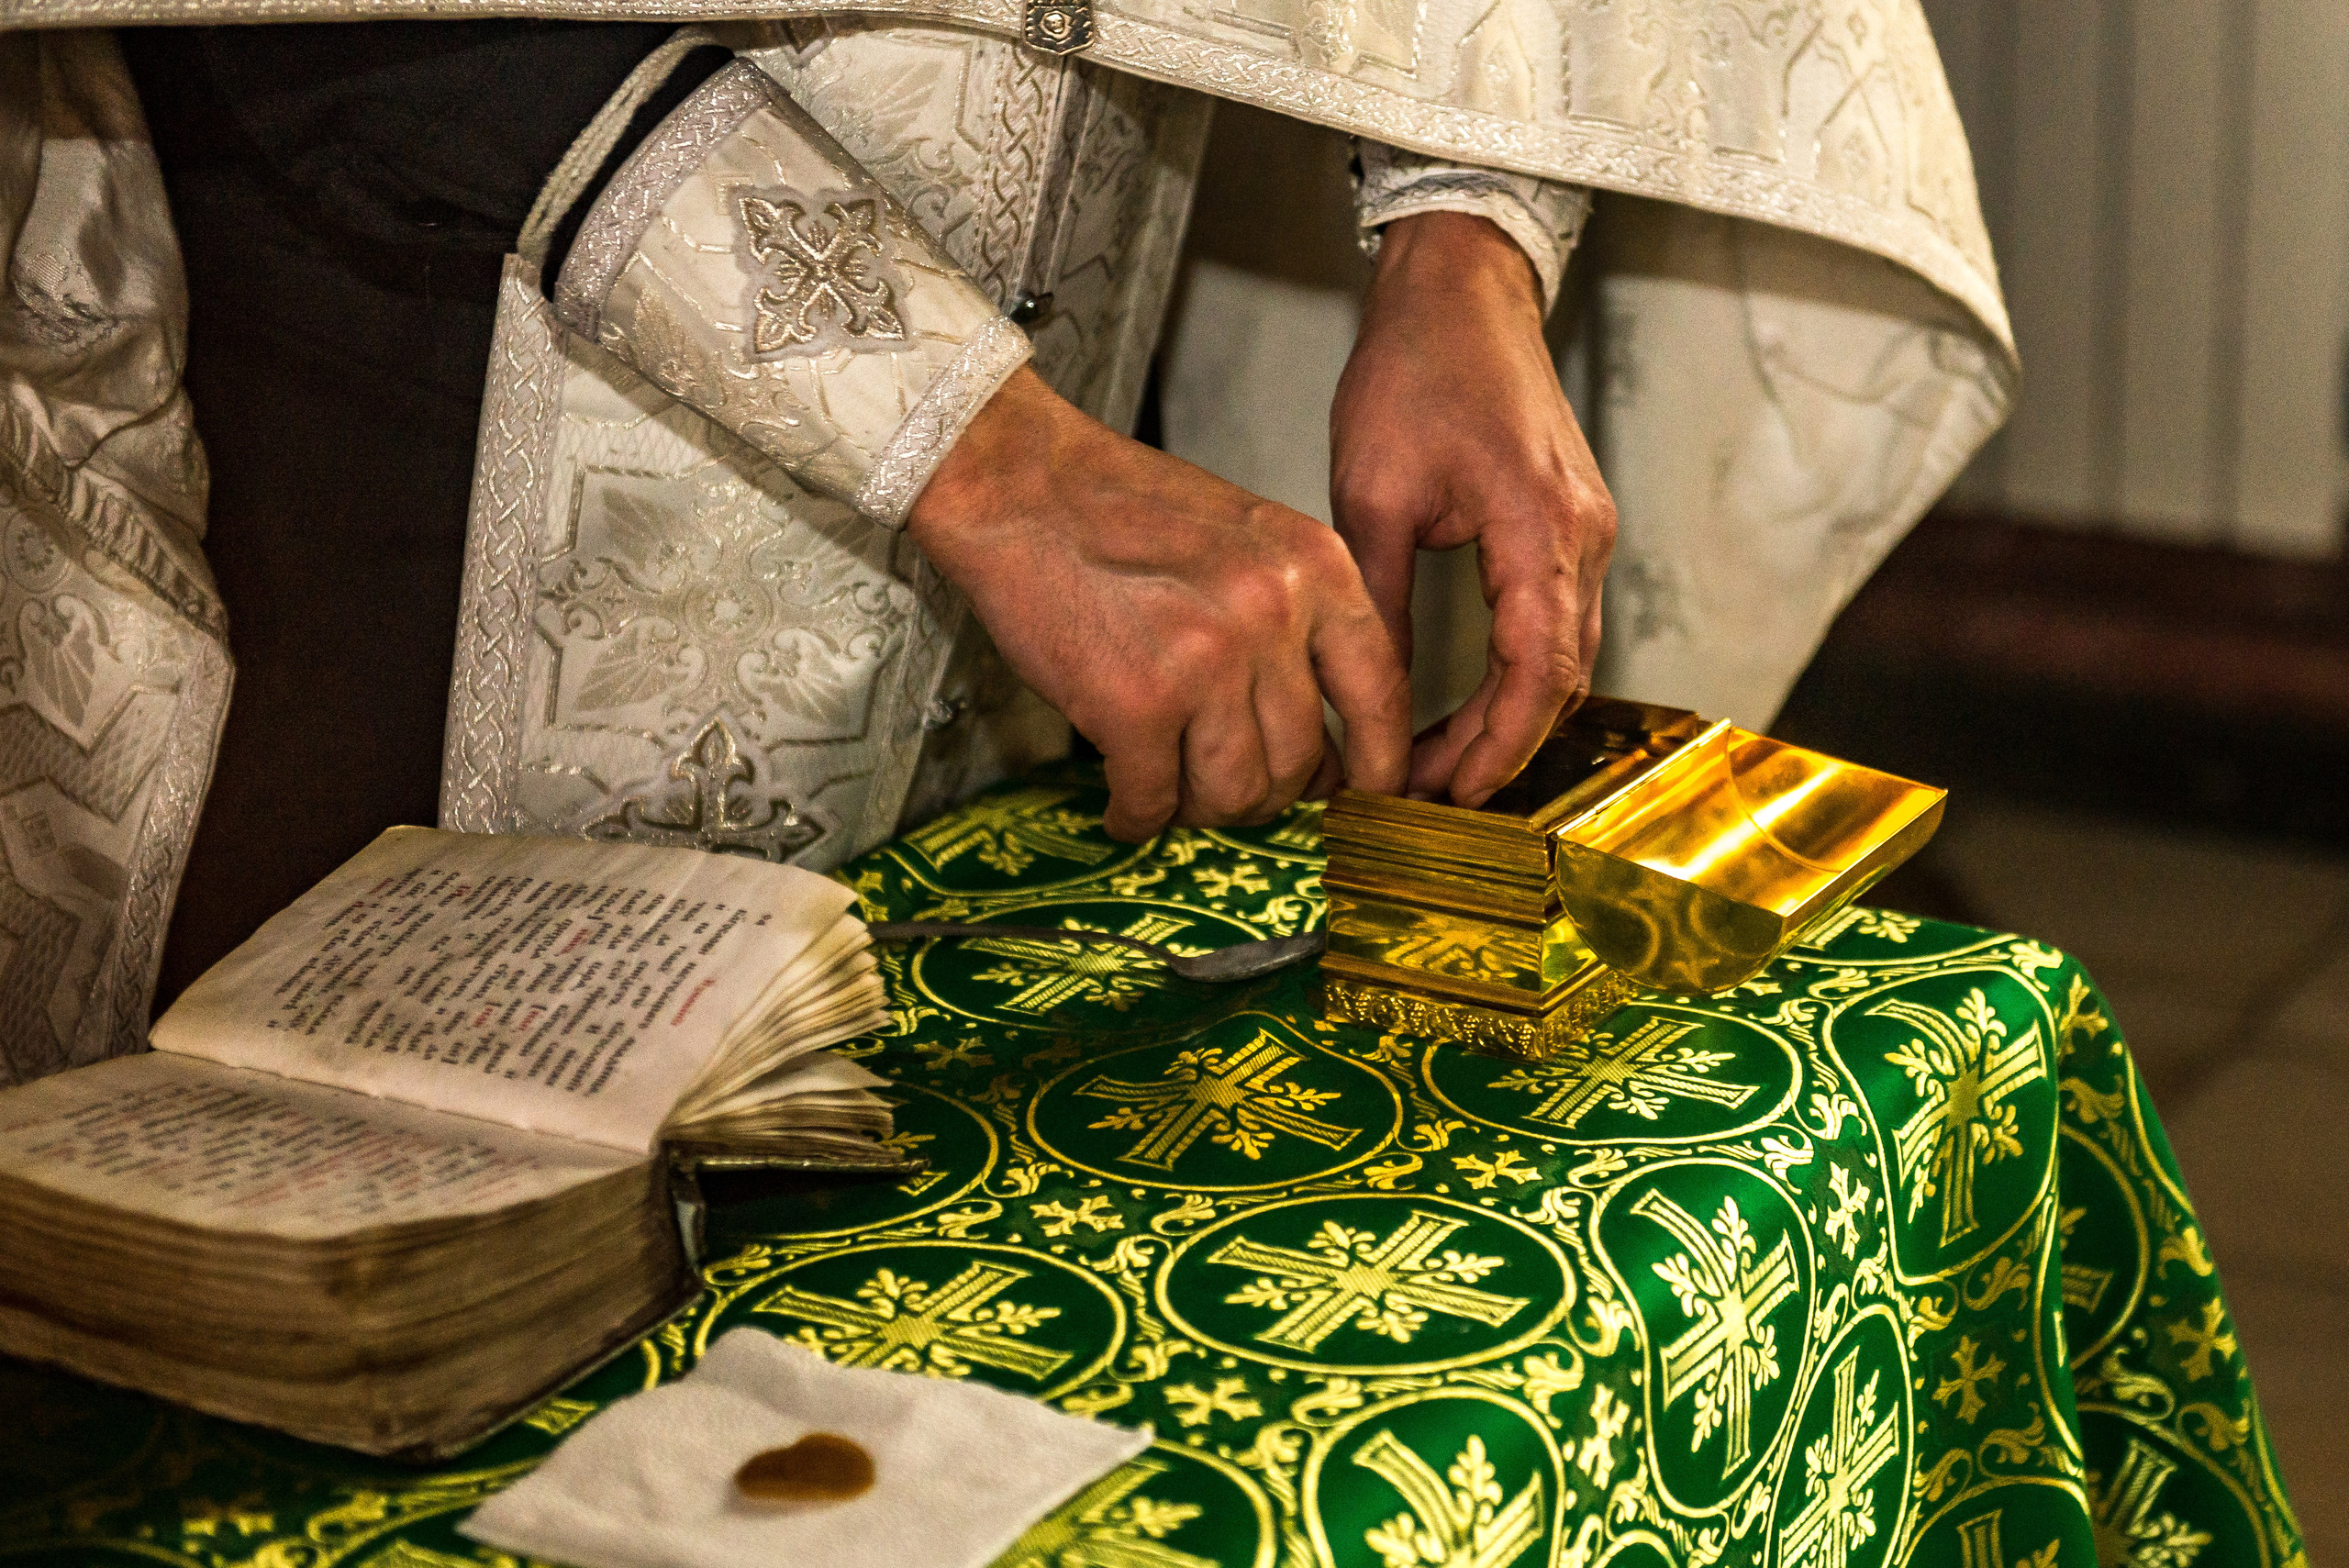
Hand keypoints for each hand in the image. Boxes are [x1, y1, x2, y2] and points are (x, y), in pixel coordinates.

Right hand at [909, 367, 1411, 840]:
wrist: (1018, 484)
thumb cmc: (1121, 511)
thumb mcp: (1247, 540)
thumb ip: (1295, 623)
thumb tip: (1321, 739)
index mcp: (1315, 569)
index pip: (1381, 692)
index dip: (1377, 763)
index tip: (1361, 795)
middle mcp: (1273, 615)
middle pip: (1301, 761)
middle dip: (1265, 795)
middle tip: (1226, 791)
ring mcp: (1206, 662)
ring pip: (1234, 792)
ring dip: (1200, 810)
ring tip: (1170, 794)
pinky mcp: (1134, 704)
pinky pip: (1153, 799)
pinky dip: (1136, 817)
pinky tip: (1123, 809)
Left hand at [1330, 210, 1616, 805]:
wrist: (1461, 287)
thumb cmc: (1415, 368)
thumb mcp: (1372, 496)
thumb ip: (1382, 605)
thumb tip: (1371, 699)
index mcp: (1541, 529)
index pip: (1536, 674)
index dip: (1494, 745)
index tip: (1445, 792)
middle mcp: (1582, 536)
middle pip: (1561, 679)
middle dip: (1498, 746)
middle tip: (1429, 791)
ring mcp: (1586, 529)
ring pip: (1565, 657)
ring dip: (1508, 715)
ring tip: (1437, 759)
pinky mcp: (1571, 523)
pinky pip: (1557, 621)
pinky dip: (1518, 673)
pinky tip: (1464, 699)